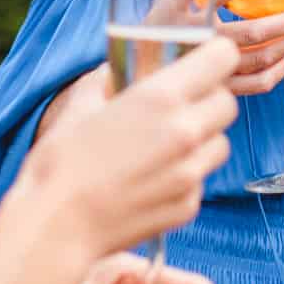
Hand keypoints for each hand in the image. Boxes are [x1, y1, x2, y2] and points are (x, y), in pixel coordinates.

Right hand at [19, 35, 238, 259]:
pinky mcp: (188, 205)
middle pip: (227, 104)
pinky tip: (153, 179)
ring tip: (166, 146)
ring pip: (221, 144)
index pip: (222, 58)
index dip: (214, 56)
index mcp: (161, 97)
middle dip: (209, 100)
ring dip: (203, 139)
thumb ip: (105, 82)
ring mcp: (190, 173)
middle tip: (182, 106)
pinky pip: (201, 180)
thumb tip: (112, 71)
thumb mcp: (80, 107)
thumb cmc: (60, 164)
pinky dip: (186, 175)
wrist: (56, 227)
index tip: (203, 61)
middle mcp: (185, 132)